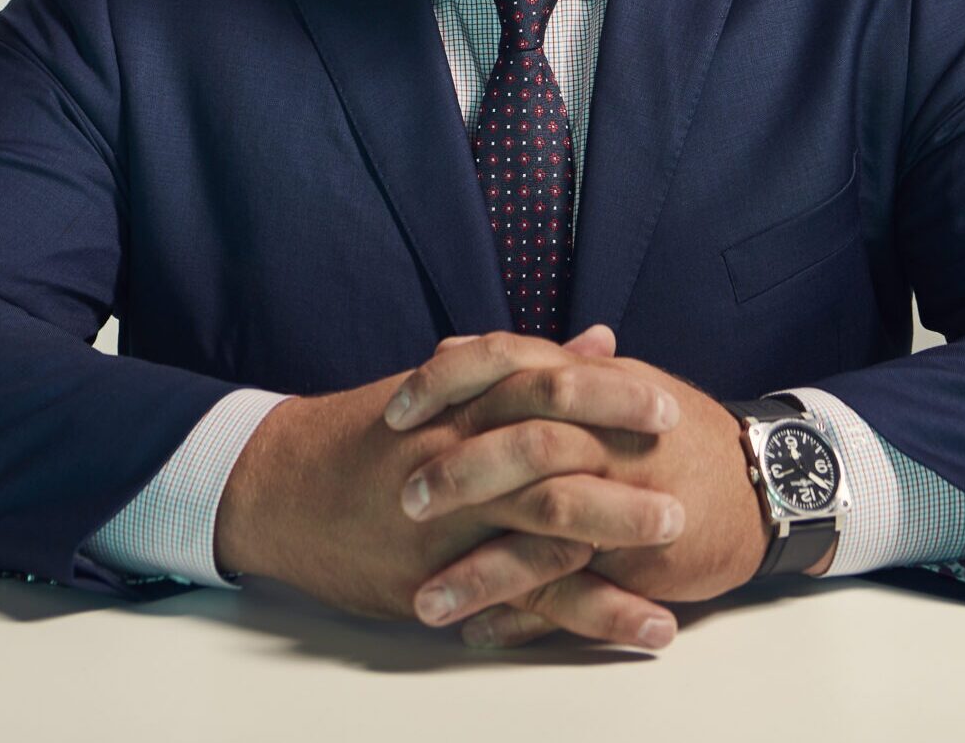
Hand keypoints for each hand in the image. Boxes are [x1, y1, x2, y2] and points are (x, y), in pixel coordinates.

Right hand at [212, 324, 685, 634]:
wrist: (280, 485)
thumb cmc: (370, 431)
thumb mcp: (443, 387)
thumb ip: (529, 365)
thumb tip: (602, 340)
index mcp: (464, 398)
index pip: (547, 384)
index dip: (610, 397)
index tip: (666, 408)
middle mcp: (457, 451)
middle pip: (553, 452)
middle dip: (622, 472)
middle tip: (683, 488)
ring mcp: (445, 518)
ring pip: (542, 526)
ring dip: (617, 543)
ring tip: (677, 560)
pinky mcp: (434, 577)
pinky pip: (520, 596)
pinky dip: (586, 612)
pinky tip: (638, 625)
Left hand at [386, 337, 775, 647]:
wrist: (762, 482)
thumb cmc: (673, 430)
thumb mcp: (607, 382)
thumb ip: (526, 367)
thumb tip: (458, 347)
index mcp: (588, 381)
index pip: (505, 362)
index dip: (445, 383)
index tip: (394, 410)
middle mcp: (603, 430)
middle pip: (520, 443)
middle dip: (457, 476)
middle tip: (403, 502)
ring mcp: (624, 494)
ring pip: (541, 529)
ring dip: (478, 571)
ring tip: (424, 601)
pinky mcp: (640, 555)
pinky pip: (573, 590)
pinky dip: (523, 616)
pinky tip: (481, 634)